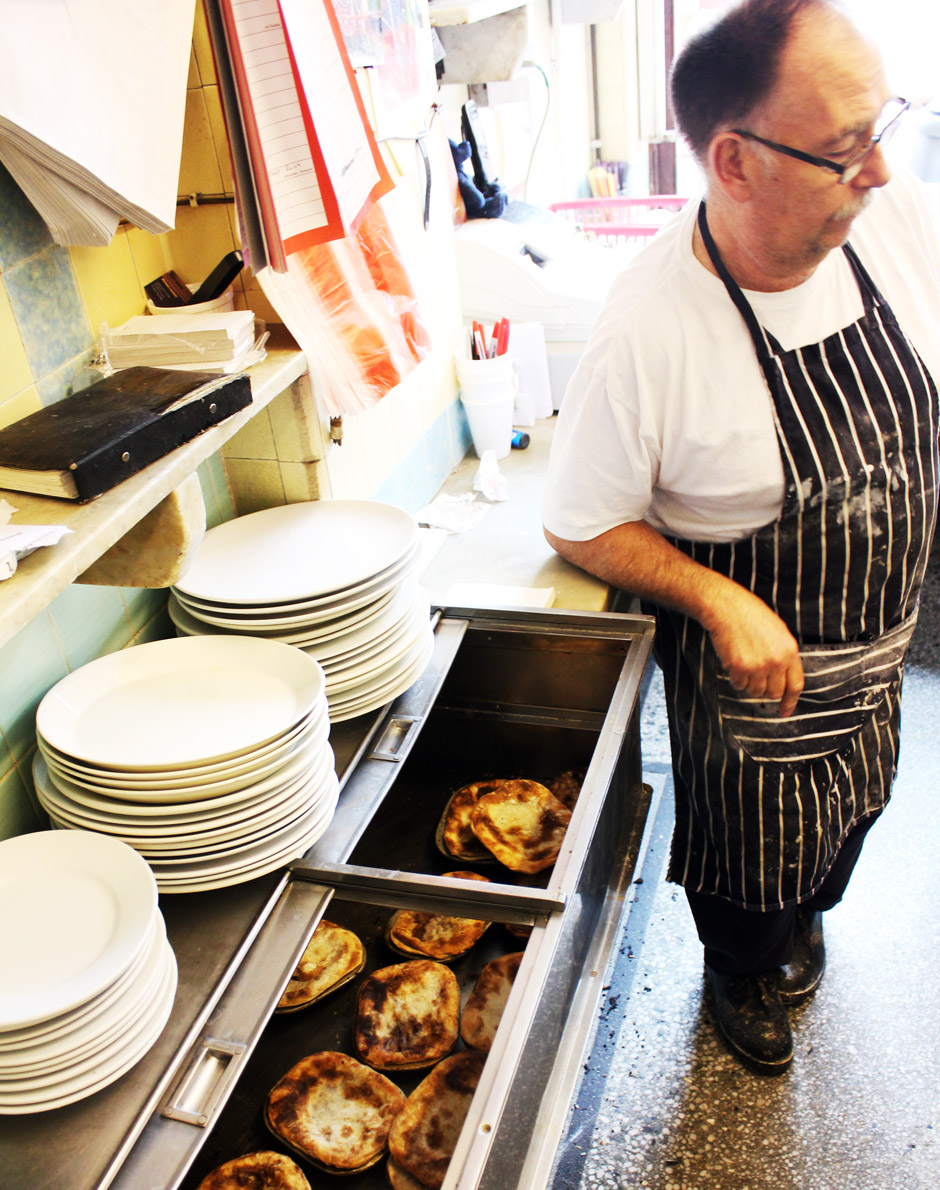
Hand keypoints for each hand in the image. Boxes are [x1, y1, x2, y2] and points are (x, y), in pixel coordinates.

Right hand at [704, 585, 803, 717]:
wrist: (727, 607)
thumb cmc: (750, 614)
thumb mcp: (778, 631)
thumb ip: (783, 654)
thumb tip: (781, 676)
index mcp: (790, 651)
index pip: (795, 684)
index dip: (790, 701)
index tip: (785, 711)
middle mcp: (776, 661)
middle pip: (774, 693)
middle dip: (765, 690)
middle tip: (755, 678)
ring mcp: (758, 665)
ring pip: (755, 692)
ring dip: (748, 684)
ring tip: (743, 664)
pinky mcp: (739, 667)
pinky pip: (739, 685)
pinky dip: (735, 678)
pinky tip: (733, 661)